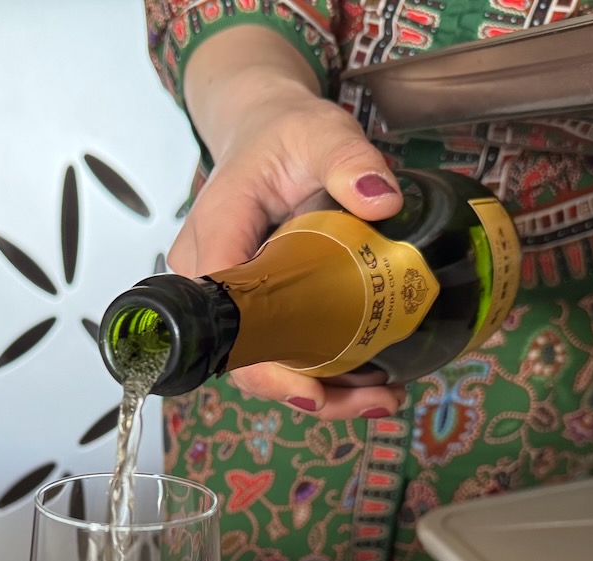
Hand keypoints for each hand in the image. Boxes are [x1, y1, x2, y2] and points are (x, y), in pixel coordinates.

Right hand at [169, 27, 407, 421]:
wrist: (265, 129)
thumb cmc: (282, 133)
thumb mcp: (320, 133)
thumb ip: (349, 161)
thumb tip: (383, 199)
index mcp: (215, 238)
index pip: (227, 322)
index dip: (266, 367)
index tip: (312, 391)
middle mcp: (210, 278)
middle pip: (246, 358)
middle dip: (307, 390)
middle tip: (377, 400)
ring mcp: (230, 296)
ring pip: (264, 360)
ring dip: (320, 387)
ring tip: (383, 395)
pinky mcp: (255, 304)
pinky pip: (280, 345)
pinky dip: (321, 366)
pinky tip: (367, 374)